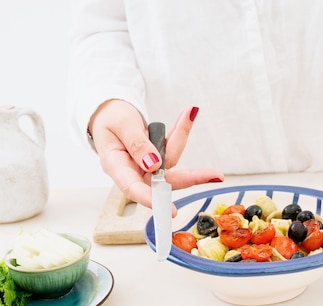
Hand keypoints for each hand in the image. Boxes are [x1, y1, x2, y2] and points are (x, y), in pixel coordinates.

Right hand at [89, 100, 223, 216]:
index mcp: (116, 167)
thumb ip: (136, 143)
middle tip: (214, 175)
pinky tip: (188, 115)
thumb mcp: (120, 125)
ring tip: (189, 113)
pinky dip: (180, 132)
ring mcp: (147, 166)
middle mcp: (134, 171)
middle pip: (163, 180)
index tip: (170, 209)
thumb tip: (154, 164)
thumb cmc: (109, 120)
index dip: (152, 200)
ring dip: (181, 136)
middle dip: (192, 177)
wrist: (108, 113)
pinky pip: (171, 147)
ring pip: (171, 160)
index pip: (133, 189)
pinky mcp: (157, 158)